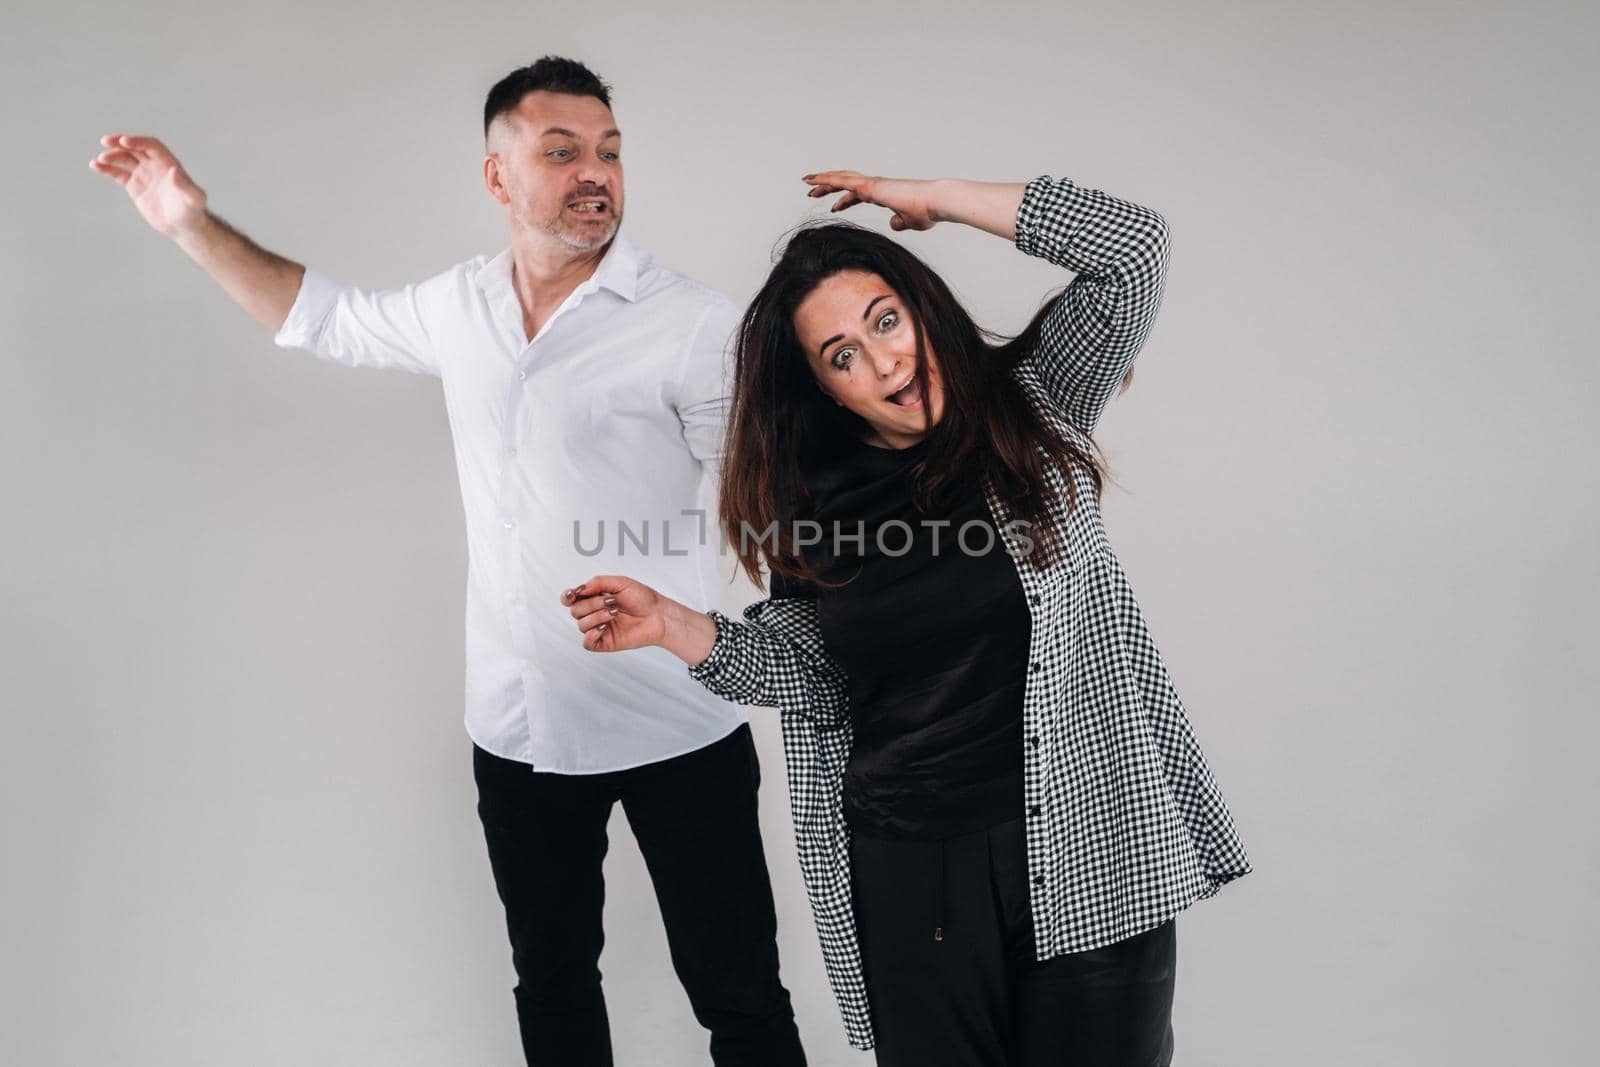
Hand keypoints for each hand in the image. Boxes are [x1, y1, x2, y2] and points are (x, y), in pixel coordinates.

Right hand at [89, 134, 208, 238]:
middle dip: (120, 143)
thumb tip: (173, 171)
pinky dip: (106, 169)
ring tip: (100, 160)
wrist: (182, 226)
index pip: (151, 145)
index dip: (138, 141)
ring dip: (111, 156)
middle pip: (134, 147)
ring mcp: (143, 174)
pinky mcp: (134, 186)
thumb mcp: (193, 199)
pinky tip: (95, 166)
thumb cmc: (192, 212)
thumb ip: (185, 185)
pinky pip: (118, 173)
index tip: (124, 142)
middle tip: (105, 141)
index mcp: (168, 163)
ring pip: (124, 159)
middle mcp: (154, 165)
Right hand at [562, 576, 670, 652]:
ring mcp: (599, 628)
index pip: (571, 599)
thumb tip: (579, 589)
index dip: (567, 597)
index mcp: (595, 598)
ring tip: (615, 612)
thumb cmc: (643, 598)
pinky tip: (604, 627)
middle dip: (591, 604)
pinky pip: (587, 643)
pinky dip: (592, 635)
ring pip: (581, 625)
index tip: (572, 594)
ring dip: (596, 617)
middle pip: (575, 611)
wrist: (659, 615)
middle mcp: (594, 613)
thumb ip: (598, 582)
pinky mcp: (605, 642)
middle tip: (612, 601)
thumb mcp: (620, 582)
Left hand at [802, 171, 941, 230]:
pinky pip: (841, 181)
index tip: (834, 205)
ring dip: (823, 181)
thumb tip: (893, 224)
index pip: (859, 194)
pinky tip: (813, 181)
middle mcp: (876, 186)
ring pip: (841, 179)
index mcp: (884, 194)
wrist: (934, 203)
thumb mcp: (910, 222)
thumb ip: (901, 222)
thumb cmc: (927, 212)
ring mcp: (872, 184)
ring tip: (807, 183)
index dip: (845, 199)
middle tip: (813, 192)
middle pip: (846, 183)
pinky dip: (825, 180)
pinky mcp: (869, 186)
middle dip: (829, 187)